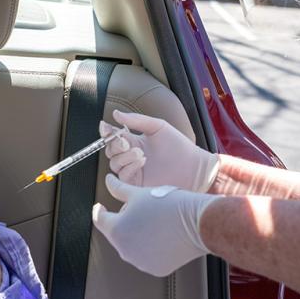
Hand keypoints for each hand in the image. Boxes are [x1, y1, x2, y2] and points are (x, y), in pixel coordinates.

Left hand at [92, 174, 217, 276]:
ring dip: (136, 235)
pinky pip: (146, 256)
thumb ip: (119, 189)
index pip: (100, 220)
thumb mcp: (139, 193)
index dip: (100, 210)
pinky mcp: (155, 269)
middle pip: (116, 233)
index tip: (101, 207)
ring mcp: (140, 262)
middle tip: (140, 209)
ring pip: (131, 245)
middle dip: (123, 221)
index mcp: (117, 230)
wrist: (198, 223)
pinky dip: (149, 247)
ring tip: (153, 221)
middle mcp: (125, 250)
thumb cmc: (170, 207)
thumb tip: (108, 181)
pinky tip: (160, 235)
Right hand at [100, 110, 220, 190]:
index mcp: (135, 141)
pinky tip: (141, 161)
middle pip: (110, 151)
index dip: (106, 131)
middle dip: (114, 145)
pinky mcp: (137, 184)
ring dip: (124, 156)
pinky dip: (128, 167)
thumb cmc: (179, 146)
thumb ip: (136, 120)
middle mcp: (131, 157)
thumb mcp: (157, 127)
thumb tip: (115, 114)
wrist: (194, 167)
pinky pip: (123, 176)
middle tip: (126, 142)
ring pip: (115, 163)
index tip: (105, 126)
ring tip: (140, 153)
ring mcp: (134, 171)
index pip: (113, 136)